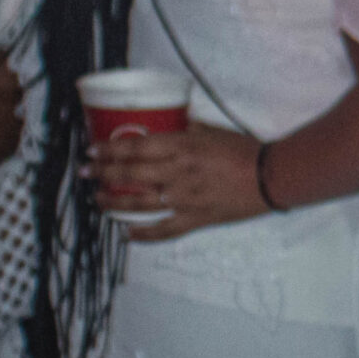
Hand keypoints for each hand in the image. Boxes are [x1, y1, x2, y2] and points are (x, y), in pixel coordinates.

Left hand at [88, 121, 263, 239]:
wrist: (273, 177)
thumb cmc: (246, 150)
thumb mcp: (213, 130)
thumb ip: (187, 129)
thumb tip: (170, 124)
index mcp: (182, 146)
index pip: (135, 147)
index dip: (109, 149)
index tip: (92, 150)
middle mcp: (177, 172)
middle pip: (129, 173)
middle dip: (102, 172)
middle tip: (85, 172)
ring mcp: (185, 198)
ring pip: (139, 202)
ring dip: (113, 201)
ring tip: (97, 200)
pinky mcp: (196, 219)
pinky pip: (165, 230)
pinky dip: (144, 234)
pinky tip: (127, 234)